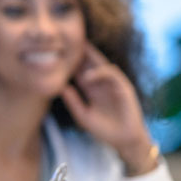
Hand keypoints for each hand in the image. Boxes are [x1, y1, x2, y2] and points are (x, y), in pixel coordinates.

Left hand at [60, 43, 156, 174]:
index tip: (56, 52)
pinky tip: (87, 76)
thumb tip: (61, 87)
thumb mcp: (83, 116)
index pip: (79, 70)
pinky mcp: (124, 88)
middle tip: (66, 39)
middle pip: (90, 63)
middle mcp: (102, 83)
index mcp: (91, 89)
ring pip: (101, 64)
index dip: (70, 61)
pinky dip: (100, 73)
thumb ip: (73, 102)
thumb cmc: (104, 130)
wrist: (124, 141)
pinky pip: (112, 74)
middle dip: (80, 52)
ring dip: (88, 58)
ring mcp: (113, 84)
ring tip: (74, 52)